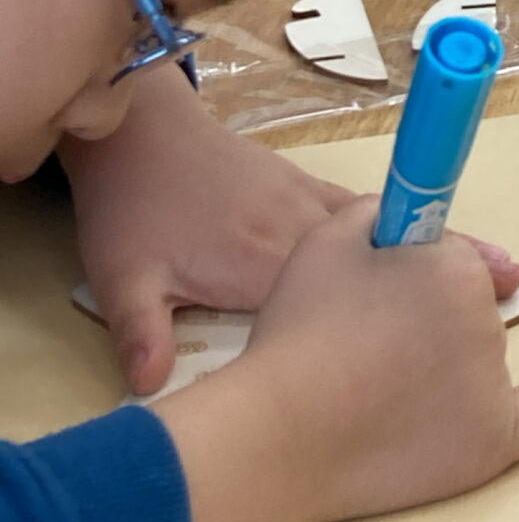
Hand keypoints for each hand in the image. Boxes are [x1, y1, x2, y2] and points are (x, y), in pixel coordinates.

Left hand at [62, 61, 356, 396]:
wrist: (142, 135)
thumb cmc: (131, 213)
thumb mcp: (122, 280)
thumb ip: (141, 334)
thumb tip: (152, 387)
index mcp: (258, 269)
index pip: (318, 321)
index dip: (331, 351)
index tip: (342, 377)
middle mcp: (294, 234)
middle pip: (349, 284)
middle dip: (363, 320)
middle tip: (379, 356)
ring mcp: (303, 202)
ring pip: (364, 240)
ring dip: (378, 273)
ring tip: (394, 311)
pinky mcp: (302, 181)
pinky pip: (353, 206)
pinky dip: (377, 227)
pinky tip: (386, 251)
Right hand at [155, 200, 518, 521]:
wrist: (278, 431)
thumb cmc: (298, 333)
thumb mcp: (326, 239)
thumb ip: (377, 214)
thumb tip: (403, 216)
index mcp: (459, 270)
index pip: (453, 266)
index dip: (416, 285)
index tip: (385, 308)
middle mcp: (488, 324)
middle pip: (469, 317)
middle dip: (431, 327)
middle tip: (375, 356)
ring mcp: (493, 390)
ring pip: (482, 367)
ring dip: (450, 373)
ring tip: (385, 402)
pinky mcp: (488, 448)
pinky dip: (516, 416)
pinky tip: (478, 423)